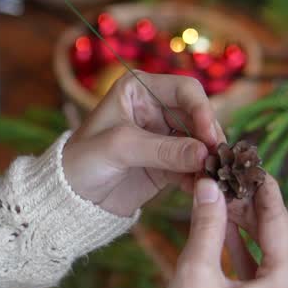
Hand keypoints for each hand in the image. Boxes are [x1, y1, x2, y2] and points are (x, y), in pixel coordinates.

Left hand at [61, 72, 221, 216]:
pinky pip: (193, 166)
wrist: (70, 198)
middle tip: (218, 160)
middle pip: (198, 116)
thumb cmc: (82, 161)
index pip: (185, 90)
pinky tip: (202, 188)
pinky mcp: (168, 164)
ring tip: (214, 176)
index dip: (202, 110)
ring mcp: (164, 137)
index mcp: (139, 90)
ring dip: (209, 158)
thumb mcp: (119, 148)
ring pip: (200, 142)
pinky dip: (200, 175)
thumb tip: (204, 154)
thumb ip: (162, 149)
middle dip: (209, 137)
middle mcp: (156, 108)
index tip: (209, 137)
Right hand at [156, 175, 287, 287]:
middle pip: (287, 240)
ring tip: (225, 212)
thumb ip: (208, 225)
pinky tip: (230, 241)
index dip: (263, 191)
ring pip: (284, 260)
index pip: (279, 224)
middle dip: (259, 213)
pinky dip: (257, 262)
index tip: (250, 167)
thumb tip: (210, 186)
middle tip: (229, 190)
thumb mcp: (195, 273)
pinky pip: (279, 283)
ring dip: (257, 236)